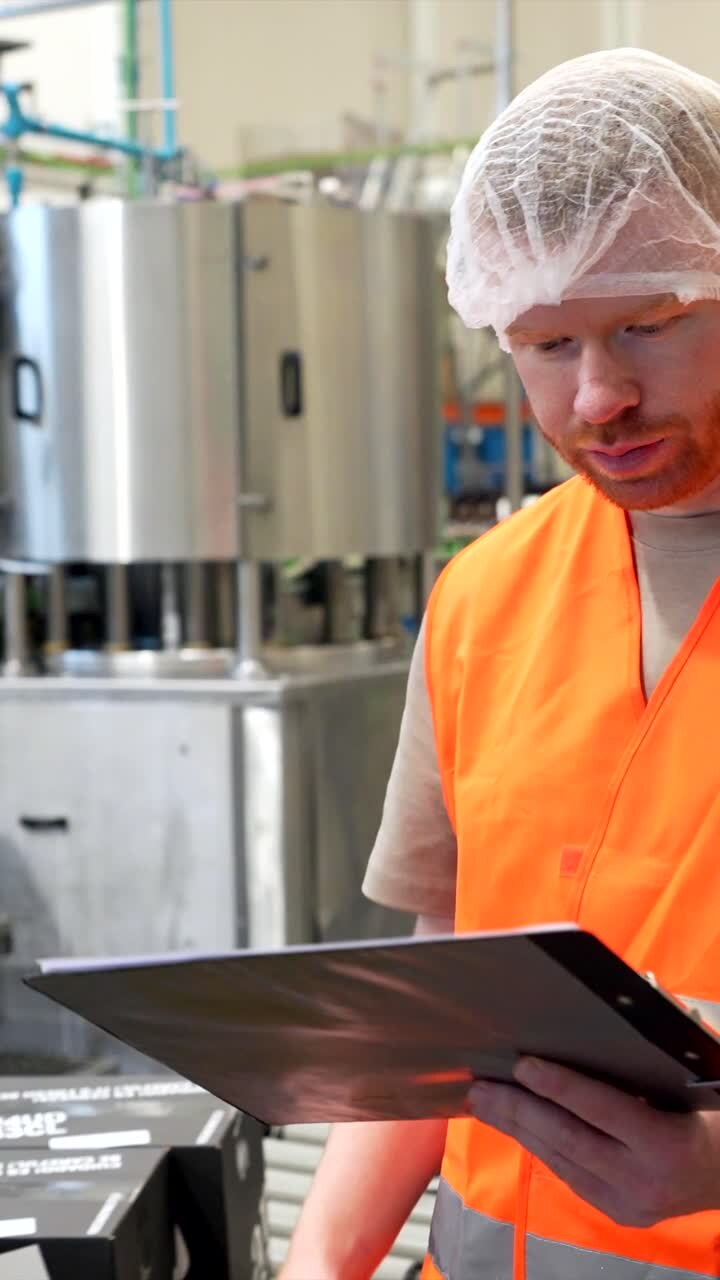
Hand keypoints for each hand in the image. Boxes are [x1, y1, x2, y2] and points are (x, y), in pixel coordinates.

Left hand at [467, 1057, 719, 1225]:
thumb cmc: (708, 1111)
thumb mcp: (694, 1074)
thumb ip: (664, 1039)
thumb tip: (636, 989)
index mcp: (666, 1143)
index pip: (603, 1111)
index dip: (560, 1087)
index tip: (523, 1065)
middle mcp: (644, 1180)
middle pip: (568, 1139)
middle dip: (519, 1110)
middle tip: (481, 1086)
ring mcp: (628, 1203)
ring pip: (560, 1161)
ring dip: (517, 1128)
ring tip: (483, 1102)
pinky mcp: (616, 1213)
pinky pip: (567, 1175)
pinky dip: (538, 1145)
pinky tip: (515, 1123)